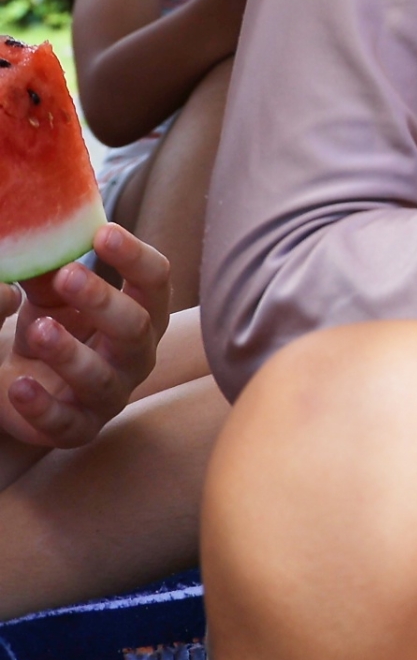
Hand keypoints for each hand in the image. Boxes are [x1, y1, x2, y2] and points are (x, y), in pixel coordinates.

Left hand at [0, 223, 170, 450]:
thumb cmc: (53, 326)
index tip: (103, 231)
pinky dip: (42, 407)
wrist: (25, 382)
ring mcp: (111, 395)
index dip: (135, 257)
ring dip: (70, 353)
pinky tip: (18, 386)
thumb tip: (38, 236)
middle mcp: (137, 354)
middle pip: (136, 328)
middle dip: (103, 301)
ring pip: (102, 377)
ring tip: (36, 330)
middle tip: (66, 274)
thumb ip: (50, 272)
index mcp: (142, 312)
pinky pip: (67, 423)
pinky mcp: (78, 428)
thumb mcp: (51, 295)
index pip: (156, 282)